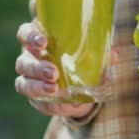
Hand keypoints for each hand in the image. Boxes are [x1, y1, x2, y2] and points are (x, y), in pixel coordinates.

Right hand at [14, 0, 117, 117]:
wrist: (81, 87)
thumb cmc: (83, 59)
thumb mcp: (93, 53)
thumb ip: (101, 51)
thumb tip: (114, 54)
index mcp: (40, 41)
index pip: (26, 34)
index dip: (31, 36)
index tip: (44, 42)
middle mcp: (30, 59)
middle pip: (23, 61)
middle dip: (37, 67)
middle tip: (53, 72)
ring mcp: (29, 80)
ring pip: (24, 83)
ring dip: (38, 86)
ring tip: (54, 89)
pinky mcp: (35, 99)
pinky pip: (37, 103)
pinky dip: (50, 104)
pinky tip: (62, 105)